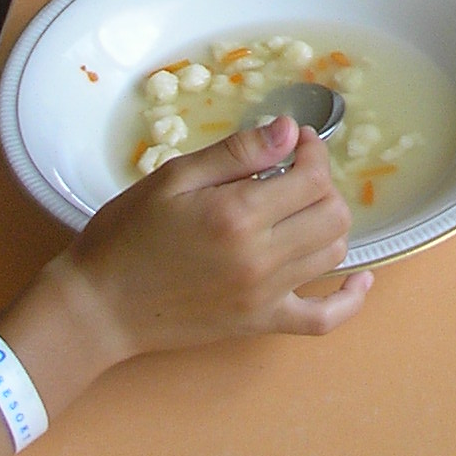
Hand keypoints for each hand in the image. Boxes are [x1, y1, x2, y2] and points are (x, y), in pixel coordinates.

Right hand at [56, 117, 370, 361]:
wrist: (97, 306)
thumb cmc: (127, 235)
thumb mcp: (174, 177)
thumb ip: (238, 152)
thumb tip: (290, 131)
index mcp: (238, 215)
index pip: (313, 178)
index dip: (314, 153)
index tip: (297, 143)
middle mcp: (260, 258)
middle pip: (333, 214)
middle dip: (323, 185)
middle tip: (294, 174)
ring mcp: (264, 296)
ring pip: (334, 253)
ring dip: (329, 224)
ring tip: (301, 209)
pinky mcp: (259, 324)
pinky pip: (322, 319)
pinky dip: (349, 300)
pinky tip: (359, 279)